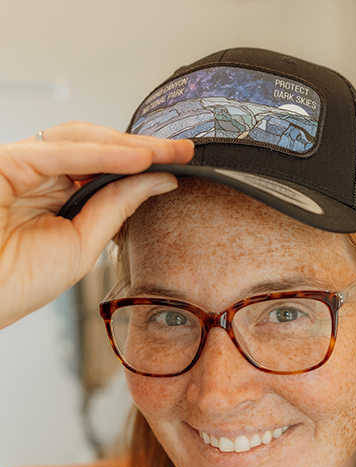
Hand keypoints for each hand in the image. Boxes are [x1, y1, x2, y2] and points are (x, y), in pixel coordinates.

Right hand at [0, 122, 193, 328]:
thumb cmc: (17, 282)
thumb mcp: (82, 245)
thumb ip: (116, 209)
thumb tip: (158, 182)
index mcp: (55, 196)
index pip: (104, 169)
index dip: (143, 164)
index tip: (181, 165)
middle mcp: (40, 176)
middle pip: (98, 148)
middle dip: (143, 149)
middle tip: (184, 151)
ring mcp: (23, 165)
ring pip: (82, 141)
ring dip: (128, 146)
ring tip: (168, 153)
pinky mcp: (8, 161)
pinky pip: (61, 152)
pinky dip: (103, 154)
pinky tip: (138, 160)